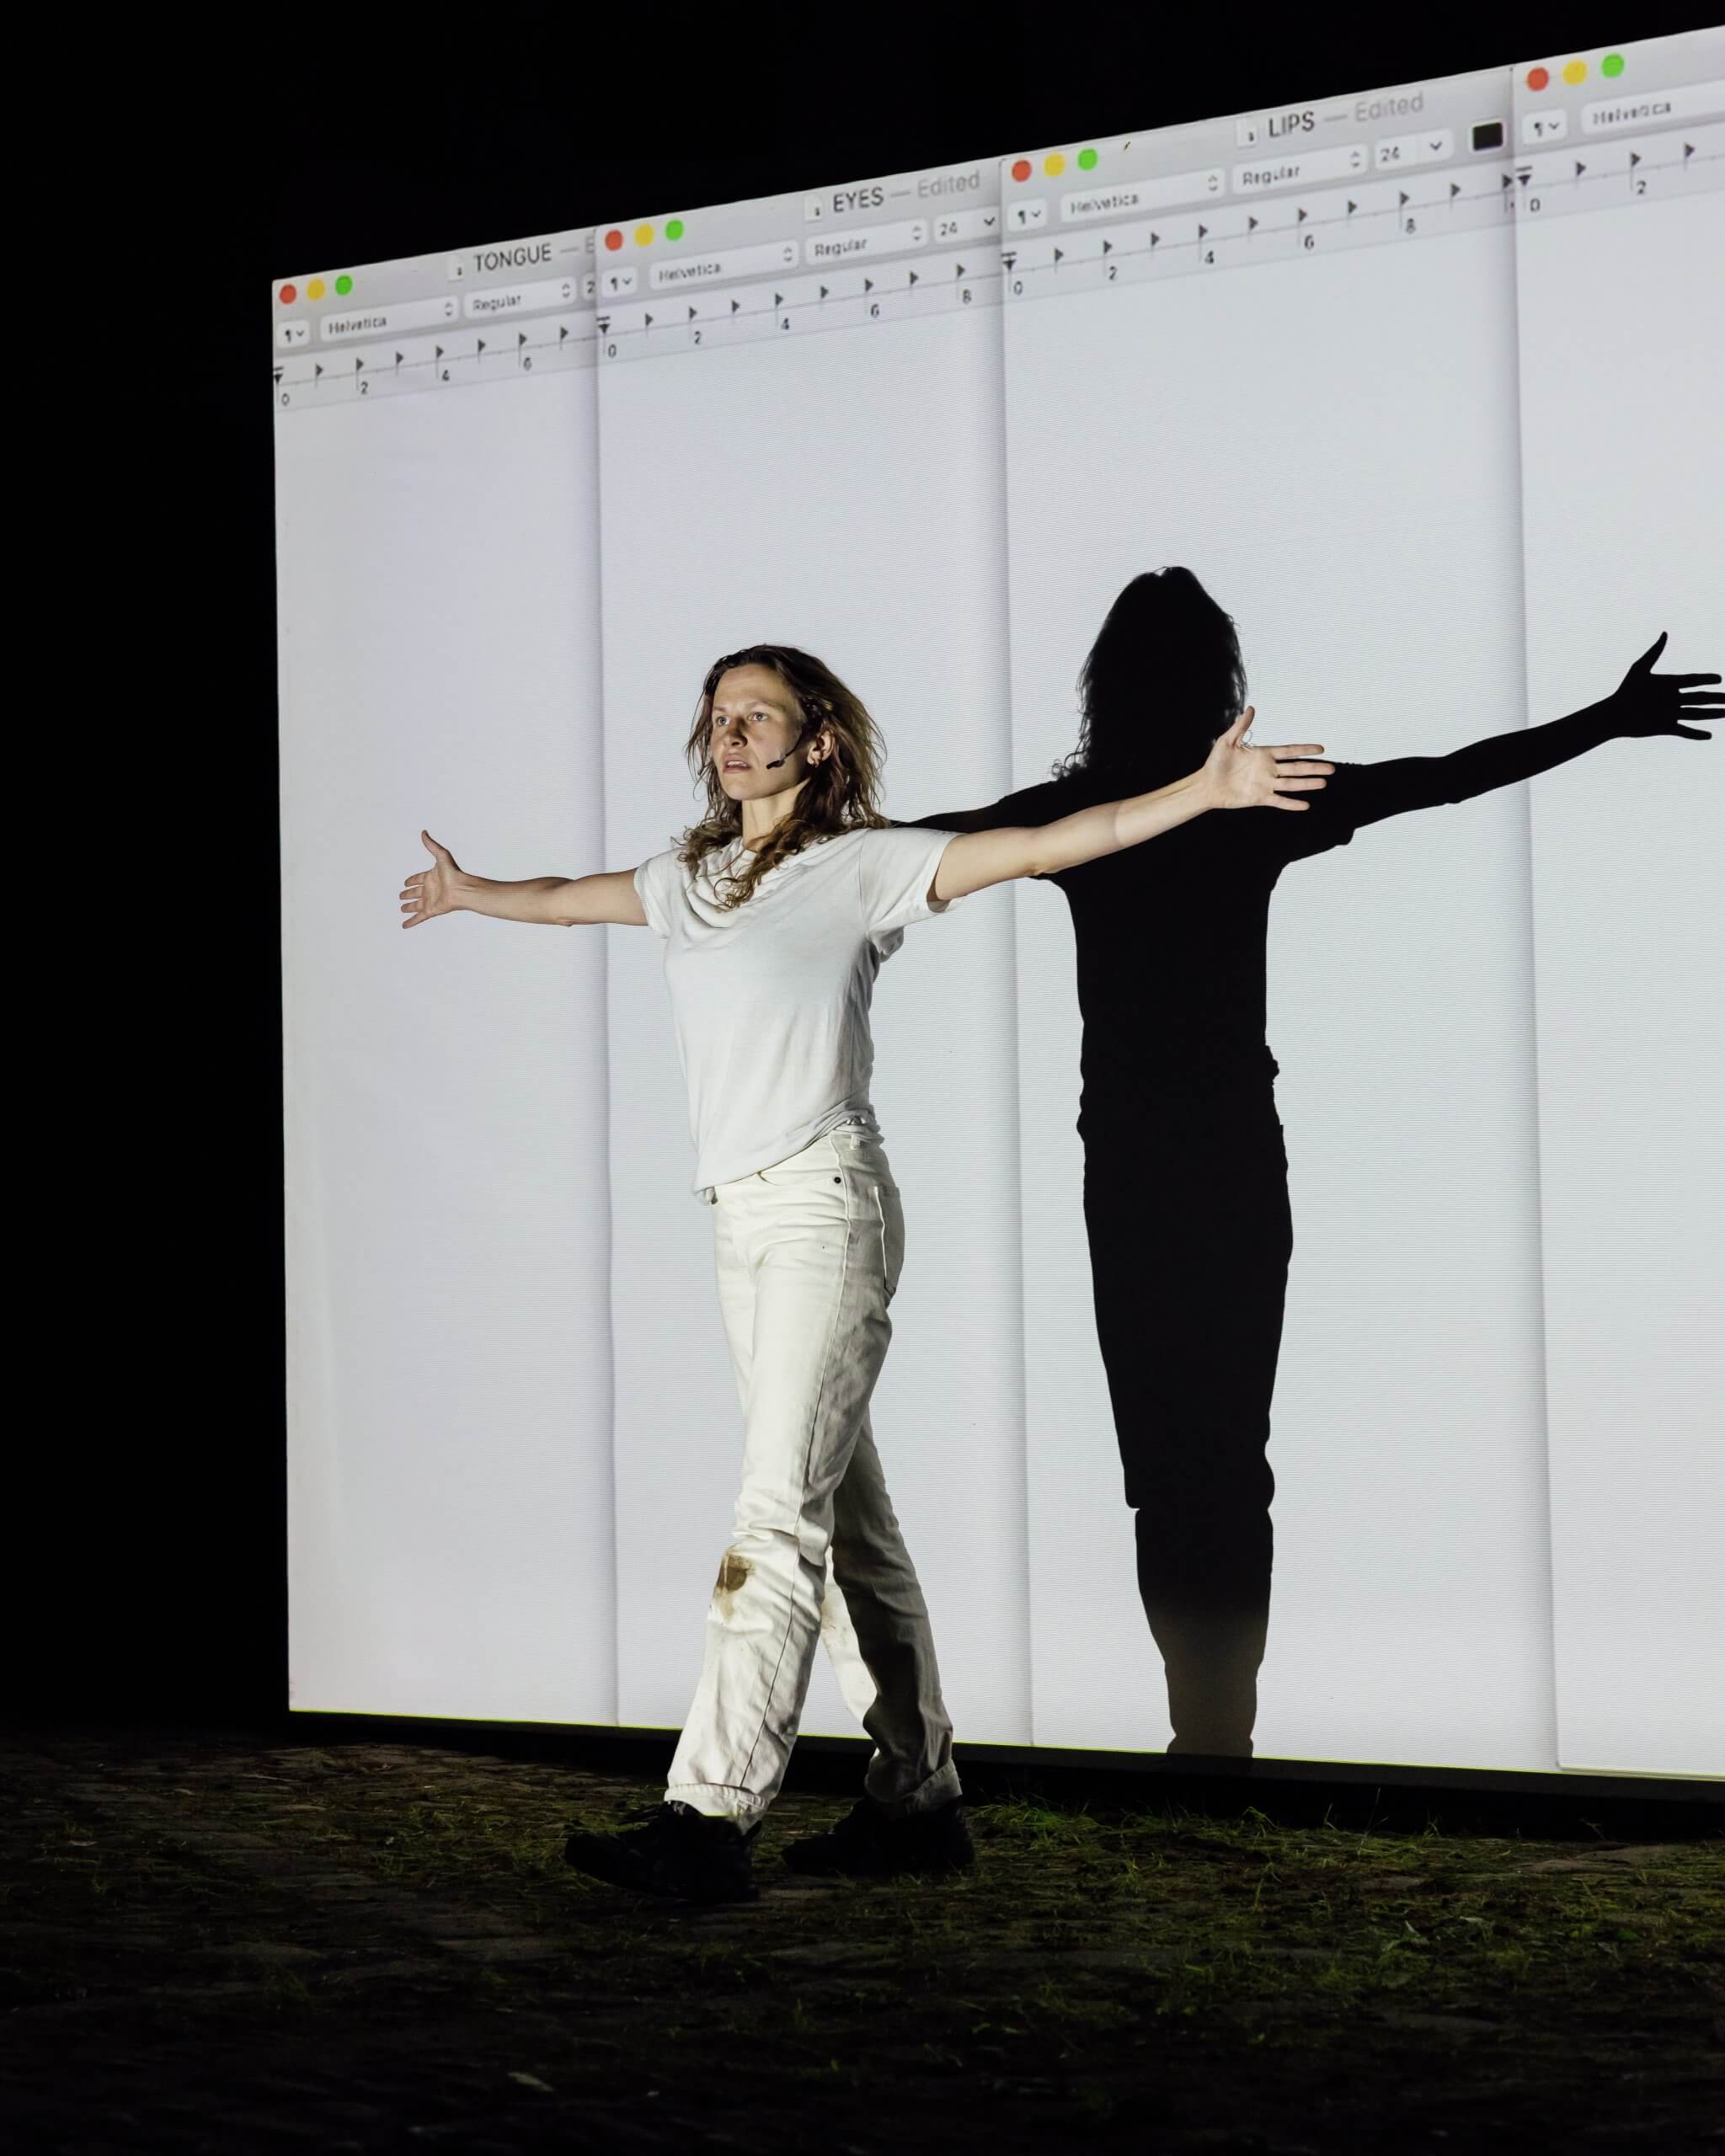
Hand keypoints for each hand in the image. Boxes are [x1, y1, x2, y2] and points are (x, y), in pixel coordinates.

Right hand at [400, 831, 466, 927]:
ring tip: (402, 909)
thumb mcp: (441, 855)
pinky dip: (411, 922)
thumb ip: (431, 845)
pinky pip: (419, 918)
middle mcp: (430, 889)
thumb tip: (424, 832)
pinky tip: (405, 925)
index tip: (406, 882)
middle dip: (408, 894)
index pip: (418, 878)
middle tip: (401, 896)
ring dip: (409, 907)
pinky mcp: (431, 910)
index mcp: (431, 877)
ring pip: (416, 905)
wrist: (462, 889)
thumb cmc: (454, 873)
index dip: (412, 880)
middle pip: (416, 892)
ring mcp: (430, 901)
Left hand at [1202, 707, 1334, 809]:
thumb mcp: (1227, 741)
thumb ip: (1241, 726)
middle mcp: (1268, 769)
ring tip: (1323, 783)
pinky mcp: (1260, 798)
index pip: (1289, 751)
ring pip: (1292, 784)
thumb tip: (1251, 708)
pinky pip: (1279, 801)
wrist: (1206, 785)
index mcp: (1263, 754)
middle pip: (1296, 768)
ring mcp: (1265, 784)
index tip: (1321, 749)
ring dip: (1307, 784)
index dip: (1305, 750)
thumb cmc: (1216, 763)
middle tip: (1332, 769)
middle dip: (1314, 768)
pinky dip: (1292, 804)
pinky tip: (1305, 805)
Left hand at [1606, 632, 1721, 739]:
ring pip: (1696, 714)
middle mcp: (1673, 699)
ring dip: (1711, 714)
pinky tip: (1709, 736)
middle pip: (1699, 698)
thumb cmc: (1625, 691)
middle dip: (1716, 698)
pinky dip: (1696, 734)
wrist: (1613, 715)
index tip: (1719, 679)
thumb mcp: (1640, 670)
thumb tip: (1665, 633)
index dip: (1706, 679)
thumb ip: (1654, 652)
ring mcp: (1670, 713)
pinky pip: (1684, 731)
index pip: (1692, 680)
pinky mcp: (1665, 727)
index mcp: (1668, 684)